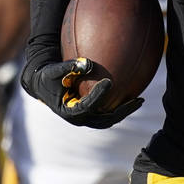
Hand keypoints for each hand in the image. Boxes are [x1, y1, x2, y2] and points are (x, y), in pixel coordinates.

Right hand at [19, 56, 142, 128]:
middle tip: (136, 101)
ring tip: (139, 100)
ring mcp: (86, 118)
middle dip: (122, 111)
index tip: (109, 82)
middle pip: (105, 119)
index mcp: (68, 111)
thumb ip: (69, 67)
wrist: (43, 86)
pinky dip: (119, 105)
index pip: (86, 105)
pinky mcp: (90, 114)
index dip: (98, 95)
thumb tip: (88, 63)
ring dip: (124, 111)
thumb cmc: (48, 76)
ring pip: (109, 118)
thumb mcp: (54, 71)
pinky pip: (108, 111)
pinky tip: (132, 93)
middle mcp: (79, 119)